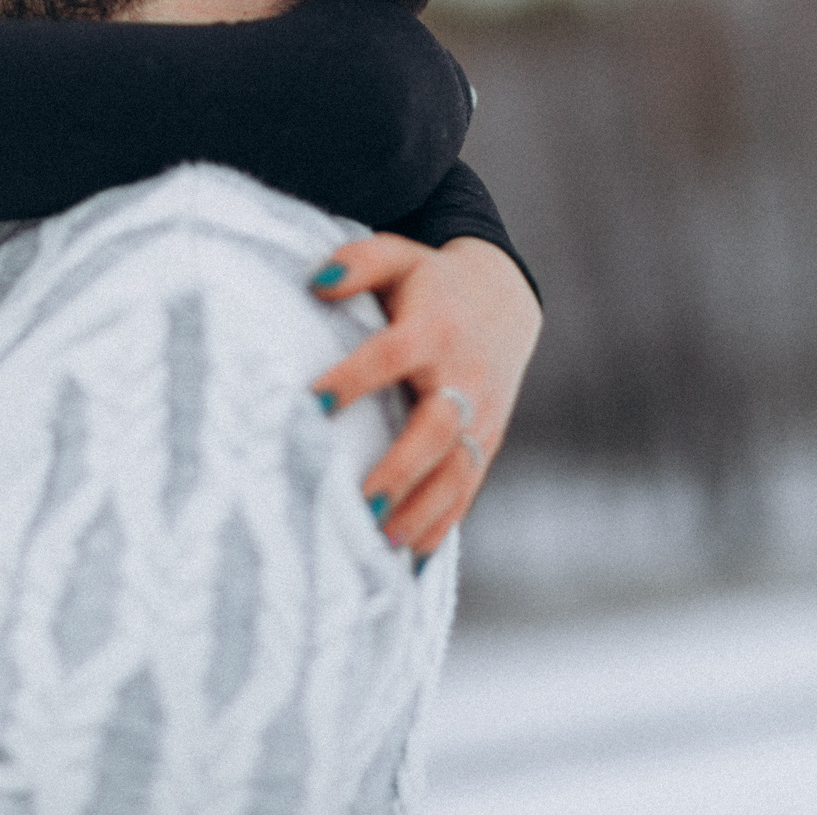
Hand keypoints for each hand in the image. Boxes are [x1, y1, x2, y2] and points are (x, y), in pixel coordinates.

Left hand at [309, 235, 540, 557]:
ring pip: (456, 470)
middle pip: (436, 427)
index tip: (312, 401)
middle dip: (402, 468)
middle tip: (361, 502)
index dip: (355, 376)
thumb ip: (357, 262)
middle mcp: (462, 375)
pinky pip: (467, 489)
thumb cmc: (428, 281)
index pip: (392, 353)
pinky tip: (408, 559)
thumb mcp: (397, 256)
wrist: (503, 298)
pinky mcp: (486, 442)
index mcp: (433, 327)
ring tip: (379, 542)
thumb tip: (316, 282)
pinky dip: (442, 525)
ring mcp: (480, 415)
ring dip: (422, 509)